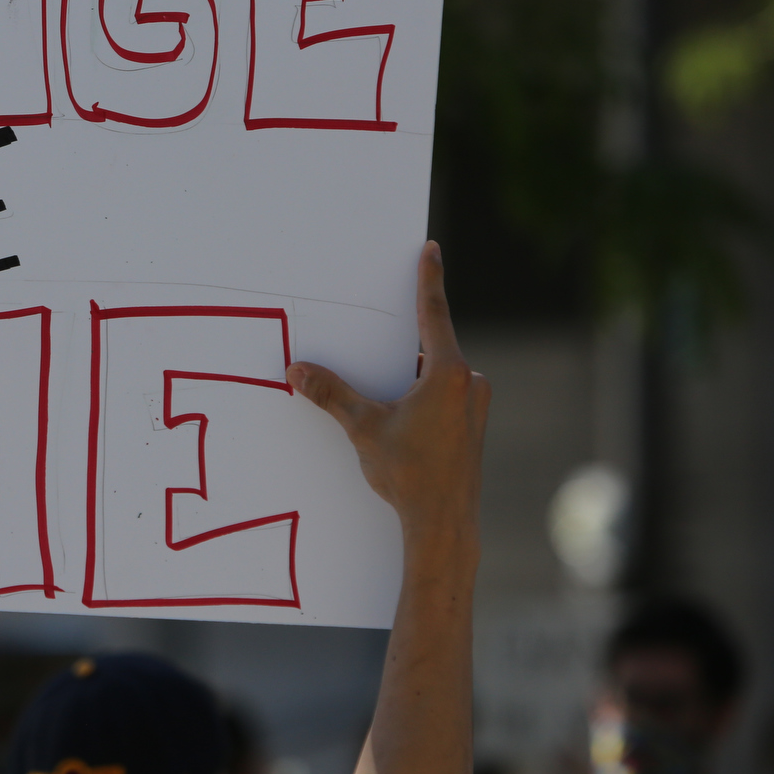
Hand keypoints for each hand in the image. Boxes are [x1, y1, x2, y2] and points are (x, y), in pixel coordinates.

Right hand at [286, 241, 488, 532]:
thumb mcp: (364, 428)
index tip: (430, 250)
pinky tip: (402, 427)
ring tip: (386, 410)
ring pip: (437, 377)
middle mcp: (469, 384)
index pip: (433, 314)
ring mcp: (475, 406)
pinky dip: (421, 400)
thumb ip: (331, 394)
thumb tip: (298, 370)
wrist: (444, 523)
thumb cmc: (410, 475)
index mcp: (447, 374)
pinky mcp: (473, 426)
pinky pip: (444, 397)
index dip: (428, 279)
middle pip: (430, 349)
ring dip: (411, 381)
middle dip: (402, 351)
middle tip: (378, 362)